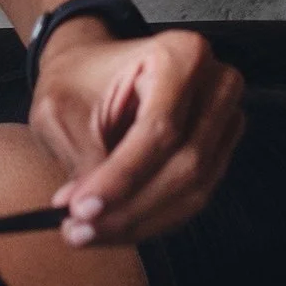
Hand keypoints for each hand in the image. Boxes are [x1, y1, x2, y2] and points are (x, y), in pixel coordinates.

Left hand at [29, 23, 245, 247]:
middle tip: (79, 227)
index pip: (160, 129)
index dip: (122, 177)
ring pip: (194, 189)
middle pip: (185, 165)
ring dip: (141, 221)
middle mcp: (215, 83)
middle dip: (130, 207)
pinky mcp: (219, 150)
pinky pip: (193, 197)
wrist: (91, 70)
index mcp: (180, 55)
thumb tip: (93, 213)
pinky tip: (115, 224)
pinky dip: (152, 219)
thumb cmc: (77, 79)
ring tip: (89, 231)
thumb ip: (83, 157)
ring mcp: (224, 119)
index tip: (81, 208)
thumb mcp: (62, 109)